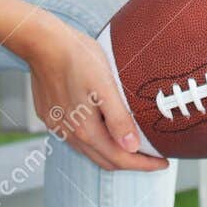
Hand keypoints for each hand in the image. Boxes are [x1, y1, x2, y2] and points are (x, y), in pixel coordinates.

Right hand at [23, 17, 170, 172]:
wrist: (42, 42)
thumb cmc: (76, 58)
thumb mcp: (105, 85)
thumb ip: (118, 118)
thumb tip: (133, 147)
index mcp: (86, 129)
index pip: (120, 158)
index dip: (144, 164)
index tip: (163, 163)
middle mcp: (70, 133)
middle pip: (105, 159)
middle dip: (130, 161)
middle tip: (152, 156)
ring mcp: (58, 126)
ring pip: (89, 150)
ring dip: (111, 152)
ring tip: (130, 145)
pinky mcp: (50, 115)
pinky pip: (75, 137)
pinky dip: (94, 140)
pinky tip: (101, 127)